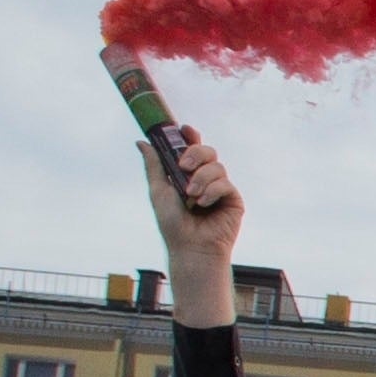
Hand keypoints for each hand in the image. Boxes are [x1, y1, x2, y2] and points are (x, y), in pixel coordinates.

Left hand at [144, 130, 244, 314]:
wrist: (191, 247)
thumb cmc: (172, 224)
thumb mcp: (158, 190)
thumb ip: (154, 165)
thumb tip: (141, 141)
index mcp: (188, 174)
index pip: (192, 148)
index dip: (190, 136)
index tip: (184, 129)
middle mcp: (206, 178)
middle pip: (208, 151)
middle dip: (195, 154)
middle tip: (183, 166)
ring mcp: (221, 188)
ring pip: (217, 166)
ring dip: (201, 179)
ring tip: (191, 197)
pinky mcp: (234, 199)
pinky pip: (225, 183)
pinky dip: (212, 191)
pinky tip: (203, 205)